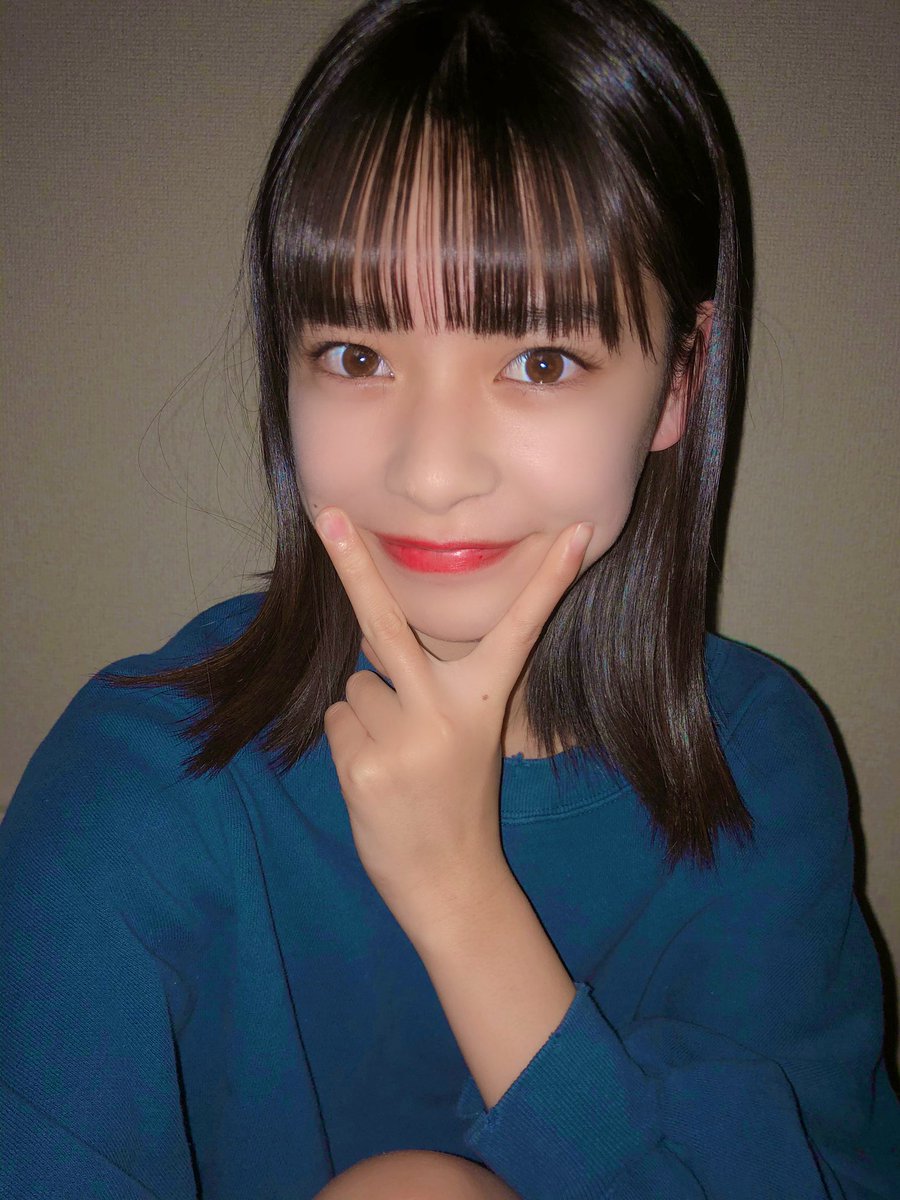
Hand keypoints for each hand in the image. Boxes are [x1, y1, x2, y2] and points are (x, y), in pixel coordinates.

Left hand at [314, 509, 592, 940]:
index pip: (520, 628)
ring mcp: (403, 740)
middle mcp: (446, 713)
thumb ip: (434, 680)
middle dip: (355, 564)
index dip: (548, 579)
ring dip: (369, 710)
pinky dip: (352, 738)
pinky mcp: (364, 767)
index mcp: (485, 699)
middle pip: (389, 624)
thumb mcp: (469, 733)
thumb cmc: (457, 795)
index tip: (574, 531)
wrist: (449, 879)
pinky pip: (340, 717)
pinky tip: (379, 774)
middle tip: (328, 515)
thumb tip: (373, 626)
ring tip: (400, 755)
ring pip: (358, 683)